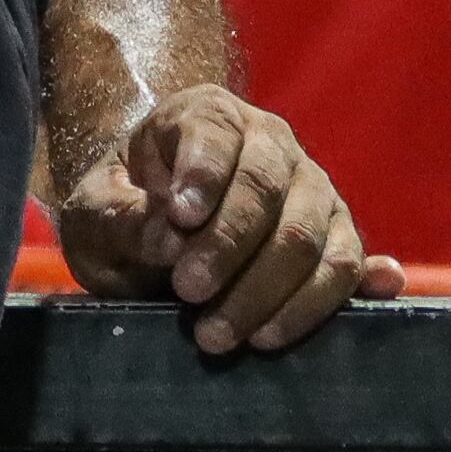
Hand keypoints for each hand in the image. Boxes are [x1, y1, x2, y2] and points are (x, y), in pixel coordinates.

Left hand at [57, 83, 402, 354]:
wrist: (153, 221)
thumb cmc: (121, 209)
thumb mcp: (94, 210)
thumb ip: (120, 217)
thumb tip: (168, 239)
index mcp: (206, 115)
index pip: (215, 134)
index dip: (203, 175)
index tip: (180, 219)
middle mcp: (270, 142)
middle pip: (266, 189)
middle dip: (229, 247)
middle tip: (188, 294)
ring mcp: (311, 189)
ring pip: (308, 235)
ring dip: (267, 292)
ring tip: (218, 336)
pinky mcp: (336, 237)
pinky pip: (346, 266)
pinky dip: (338, 294)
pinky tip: (356, 304)